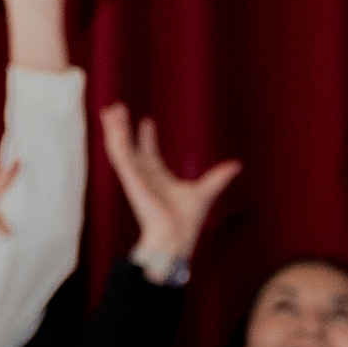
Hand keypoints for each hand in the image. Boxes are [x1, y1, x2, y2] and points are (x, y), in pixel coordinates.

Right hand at [99, 103, 242, 275]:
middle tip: (118, 109)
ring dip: (115, 129)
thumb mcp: (206, 190)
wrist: (175, 236)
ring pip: (120, 148)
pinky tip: (114, 124)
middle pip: (129, 147)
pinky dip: (116, 139)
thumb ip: (219, 176)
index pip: (148, 153)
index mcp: (158, 178)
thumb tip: (237, 165)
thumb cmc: (186, 221)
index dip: (146, 137)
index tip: (146, 121)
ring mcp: (135, 177)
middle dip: (122, 128)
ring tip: (110, 110)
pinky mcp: (131, 179)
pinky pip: (120, 155)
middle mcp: (144, 176)